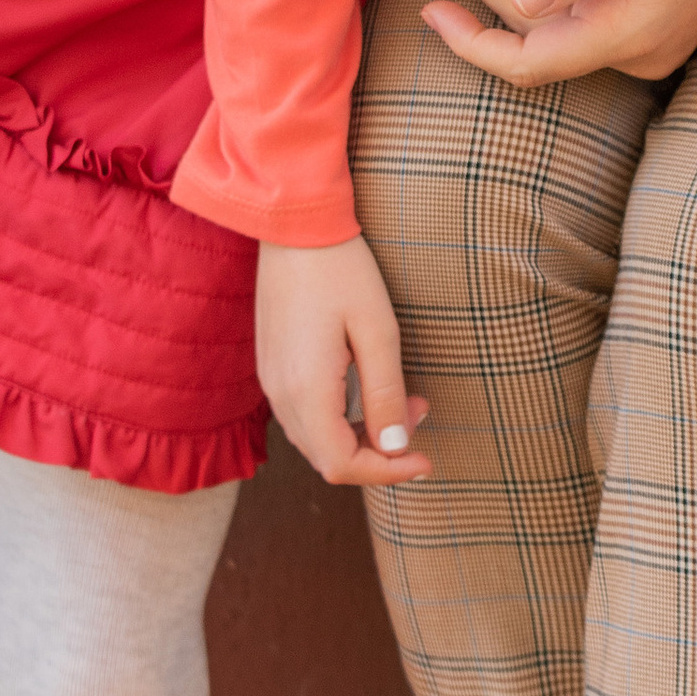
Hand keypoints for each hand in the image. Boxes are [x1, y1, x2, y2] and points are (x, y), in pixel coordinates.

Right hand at [252, 237, 432, 488]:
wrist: (293, 222)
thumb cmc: (341, 267)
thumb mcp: (377, 329)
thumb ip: (385, 393)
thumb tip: (394, 447)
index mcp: (305, 391)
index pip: (342, 465)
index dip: (386, 472)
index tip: (425, 459)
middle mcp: (280, 394)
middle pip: (328, 458)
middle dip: (379, 452)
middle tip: (420, 413)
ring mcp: (271, 380)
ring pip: (316, 439)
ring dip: (360, 434)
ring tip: (403, 400)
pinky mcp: (272, 364)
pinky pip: (304, 415)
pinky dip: (339, 418)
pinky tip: (366, 387)